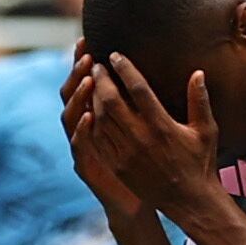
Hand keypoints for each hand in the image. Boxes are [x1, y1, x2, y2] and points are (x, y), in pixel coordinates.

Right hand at [60, 48, 149, 229]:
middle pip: (74, 93)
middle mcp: (86, 128)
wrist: (139, 203)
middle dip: (77, 72)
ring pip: (71, 116)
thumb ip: (152, 102)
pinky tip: (87, 115)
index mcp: (100, 116)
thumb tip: (173, 72)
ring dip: (79, 96)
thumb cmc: (148, 165)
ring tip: (89, 78)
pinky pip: (79, 145)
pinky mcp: (85, 165)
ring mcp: (83, 146)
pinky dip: (81, 129)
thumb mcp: (153, 129)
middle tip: (86, 54)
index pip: (88, 82)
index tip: (90, 41)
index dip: (85, 62)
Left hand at [83, 50, 237, 233]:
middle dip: (101, 79)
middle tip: (97, 65)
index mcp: (163, 126)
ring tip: (91, 83)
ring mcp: (126, 154)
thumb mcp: (206, 131)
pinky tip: (91, 110)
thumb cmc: (200, 164)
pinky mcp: (117, 166)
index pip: (138, 89)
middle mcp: (141, 138)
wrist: (190, 201)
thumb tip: (197, 73)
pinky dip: (92, 121)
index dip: (124, 69)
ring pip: (100, 118)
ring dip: (93, 98)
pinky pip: (98, 139)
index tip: (115, 55)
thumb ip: (200, 101)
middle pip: (111, 101)